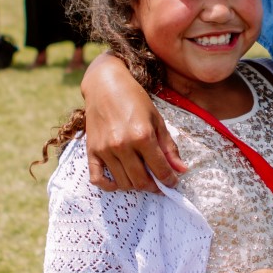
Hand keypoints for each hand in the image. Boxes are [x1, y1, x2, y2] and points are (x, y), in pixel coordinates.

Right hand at [83, 54, 185, 191]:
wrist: (105, 85)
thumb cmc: (134, 99)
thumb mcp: (157, 119)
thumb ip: (169, 147)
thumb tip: (181, 170)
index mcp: (143, 136)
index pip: (160, 170)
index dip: (170, 180)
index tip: (173, 183)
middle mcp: (123, 145)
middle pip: (141, 181)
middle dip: (154, 187)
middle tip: (159, 184)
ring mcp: (105, 149)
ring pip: (123, 183)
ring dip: (136, 186)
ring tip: (143, 178)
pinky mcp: (91, 151)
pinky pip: (98, 179)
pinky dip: (109, 186)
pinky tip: (119, 181)